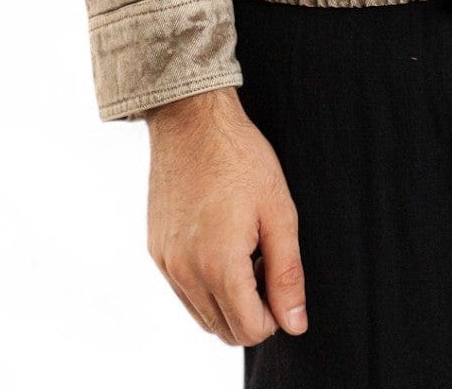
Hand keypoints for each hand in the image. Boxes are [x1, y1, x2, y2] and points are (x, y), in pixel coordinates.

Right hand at [144, 85, 307, 346]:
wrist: (193, 120)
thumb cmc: (242, 158)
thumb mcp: (279, 212)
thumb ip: (287, 274)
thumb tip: (295, 324)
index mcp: (219, 264)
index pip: (250, 330)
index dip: (275, 314)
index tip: (280, 277)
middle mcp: (185, 272)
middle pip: (225, 329)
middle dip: (253, 310)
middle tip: (266, 262)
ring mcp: (166, 263)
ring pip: (203, 315)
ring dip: (229, 299)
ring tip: (247, 250)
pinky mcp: (156, 250)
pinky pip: (184, 291)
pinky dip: (206, 284)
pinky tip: (223, 242)